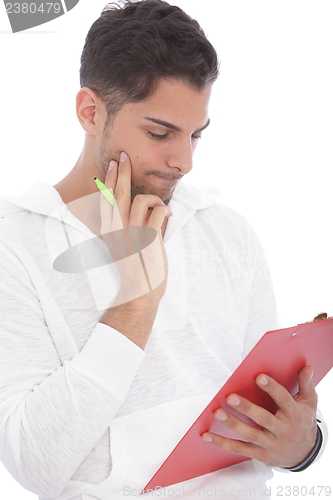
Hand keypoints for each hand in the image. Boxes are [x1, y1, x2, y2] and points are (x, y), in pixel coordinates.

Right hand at [99, 152, 171, 306]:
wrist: (141, 291)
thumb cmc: (138, 269)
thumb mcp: (129, 245)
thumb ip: (136, 224)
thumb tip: (151, 206)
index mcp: (110, 231)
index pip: (106, 200)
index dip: (109, 180)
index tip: (112, 165)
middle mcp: (117, 230)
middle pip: (118, 193)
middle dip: (122, 171)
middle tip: (124, 156)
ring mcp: (132, 233)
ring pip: (141, 199)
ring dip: (155, 199)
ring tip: (162, 208)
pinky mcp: (148, 237)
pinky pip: (158, 211)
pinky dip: (166, 210)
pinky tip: (169, 216)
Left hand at [202, 365, 317, 467]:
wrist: (305, 453)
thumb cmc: (302, 421)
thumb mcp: (309, 403)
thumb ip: (306, 384)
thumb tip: (307, 366)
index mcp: (294, 415)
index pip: (283, 400)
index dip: (271, 388)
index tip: (259, 377)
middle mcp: (283, 430)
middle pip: (264, 419)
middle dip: (247, 409)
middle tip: (230, 397)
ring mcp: (271, 444)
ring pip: (250, 434)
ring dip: (232, 424)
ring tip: (217, 413)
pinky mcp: (260, 454)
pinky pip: (239, 448)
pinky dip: (222, 443)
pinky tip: (207, 436)